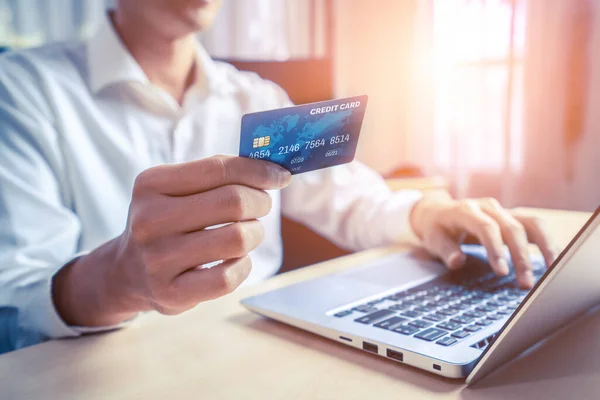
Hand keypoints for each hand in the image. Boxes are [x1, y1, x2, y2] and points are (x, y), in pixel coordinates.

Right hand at [53, 156, 290, 325]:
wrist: (127, 271)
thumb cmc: (166, 221)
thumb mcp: (174, 189)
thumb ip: (216, 174)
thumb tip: (272, 169)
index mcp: (152, 184)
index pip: (218, 168)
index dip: (258, 170)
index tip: (280, 175)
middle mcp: (150, 220)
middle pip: (233, 202)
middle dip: (260, 202)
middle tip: (262, 206)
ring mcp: (158, 259)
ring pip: (237, 239)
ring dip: (255, 233)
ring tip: (248, 233)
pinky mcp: (171, 293)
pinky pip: (229, 277)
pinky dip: (244, 265)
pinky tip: (236, 260)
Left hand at [409, 194, 558, 288]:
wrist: (439, 212)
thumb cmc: (437, 228)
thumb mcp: (433, 239)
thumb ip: (445, 250)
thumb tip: (458, 262)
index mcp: (466, 210)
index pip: (486, 227)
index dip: (496, 249)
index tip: (502, 272)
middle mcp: (488, 207)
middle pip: (512, 228)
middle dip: (521, 256)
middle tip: (525, 283)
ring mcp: (503, 210)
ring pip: (531, 223)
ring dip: (544, 246)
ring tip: (552, 270)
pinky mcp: (513, 217)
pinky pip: (536, 226)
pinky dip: (548, 242)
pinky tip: (555, 260)